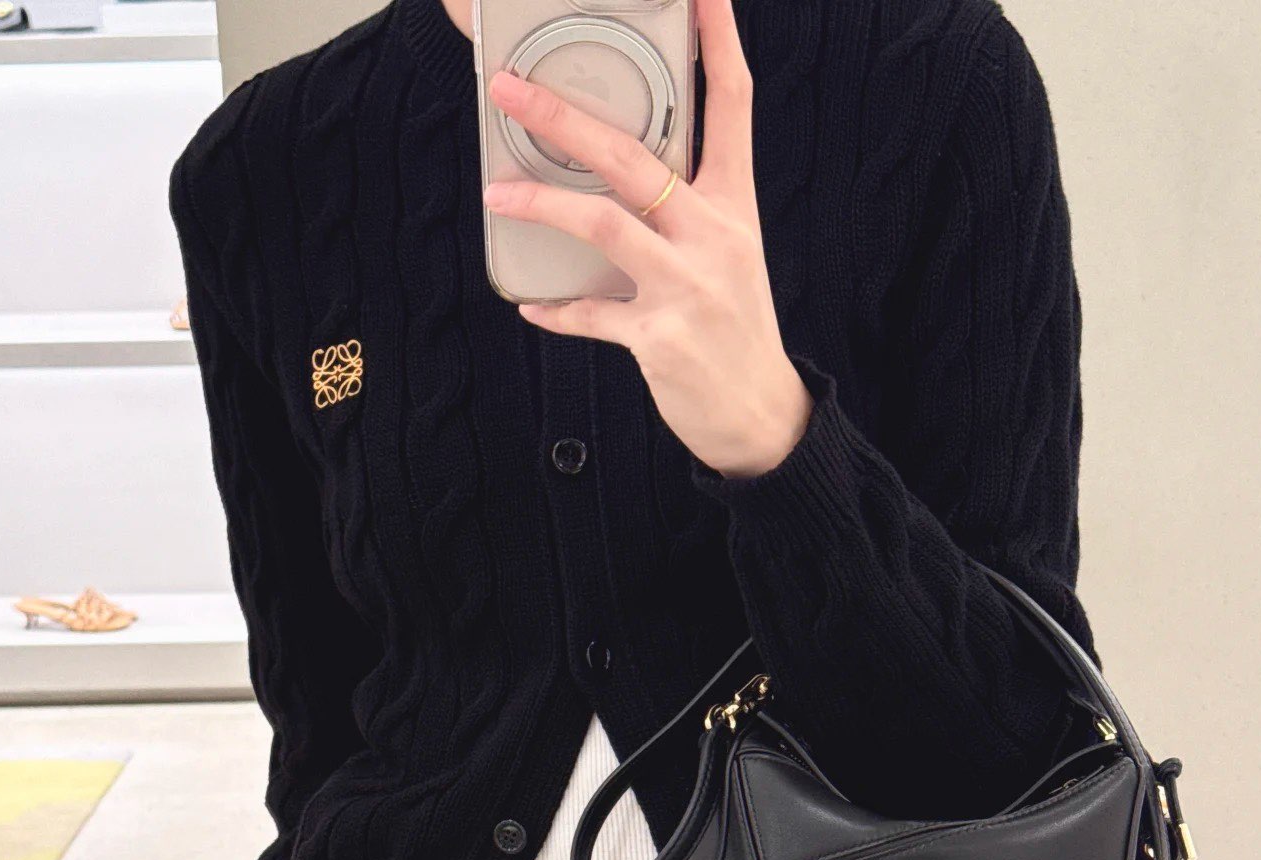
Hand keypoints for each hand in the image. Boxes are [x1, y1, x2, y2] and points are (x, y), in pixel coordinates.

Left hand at [483, 0, 812, 479]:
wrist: (762, 415)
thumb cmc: (735, 327)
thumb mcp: (728, 253)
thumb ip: (683, 208)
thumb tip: (616, 171)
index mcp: (734, 205)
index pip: (732, 105)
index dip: (718, 42)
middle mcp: (713, 236)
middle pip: (634, 157)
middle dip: (565, 117)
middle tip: (512, 90)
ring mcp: (687, 287)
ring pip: (603, 224)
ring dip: (542, 203)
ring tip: (498, 191)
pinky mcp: (660, 340)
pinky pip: (591, 316)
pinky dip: (556, 310)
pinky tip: (530, 304)